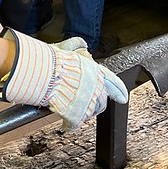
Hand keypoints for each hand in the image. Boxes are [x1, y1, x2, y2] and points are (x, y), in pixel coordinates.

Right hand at [0, 29, 127, 129]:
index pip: (112, 82)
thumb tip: (82, 43)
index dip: (119, 91)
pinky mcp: (77, 115)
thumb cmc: (51, 60)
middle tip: (86, 105)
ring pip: (90, 112)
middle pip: (101, 100)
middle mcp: (96, 87)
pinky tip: (65, 125)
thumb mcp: (65, 48)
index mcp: (95, 71)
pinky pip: (75, 123)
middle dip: (95, 104)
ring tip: (73, 111)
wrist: (43, 73)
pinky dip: (70, 125)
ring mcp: (88, 102)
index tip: (123, 98)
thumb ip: (75, 45)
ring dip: (83, 113)